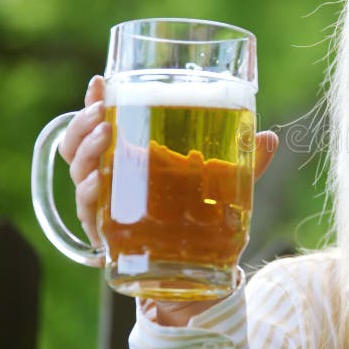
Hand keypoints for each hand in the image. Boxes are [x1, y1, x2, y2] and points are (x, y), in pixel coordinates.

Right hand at [58, 75, 279, 265]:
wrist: (197, 266)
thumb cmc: (202, 213)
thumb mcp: (226, 182)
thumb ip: (246, 160)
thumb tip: (270, 136)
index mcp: (131, 155)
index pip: (102, 122)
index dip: (94, 101)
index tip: (100, 81)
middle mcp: (111, 177)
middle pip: (78, 144)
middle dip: (85, 124)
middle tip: (104, 113)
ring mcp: (106, 204)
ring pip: (78, 172)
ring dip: (87, 151)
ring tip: (106, 136)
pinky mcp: (108, 233)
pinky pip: (88, 211)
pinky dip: (91, 194)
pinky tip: (101, 181)